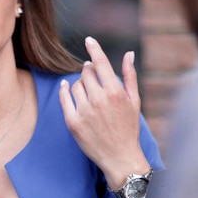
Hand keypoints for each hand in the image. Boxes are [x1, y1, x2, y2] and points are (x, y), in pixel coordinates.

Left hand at [59, 36, 149, 189]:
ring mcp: (84, 111)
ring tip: (88, 92)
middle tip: (93, 76)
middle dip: (89, 72)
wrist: (119, 157)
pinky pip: (64, 98)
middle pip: (86, 73)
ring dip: (80, 84)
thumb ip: (129, 76)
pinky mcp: (72, 122)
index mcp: (115, 92)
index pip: (101, 63)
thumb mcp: (134, 101)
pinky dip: (64, 89)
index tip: (88, 40)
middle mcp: (99, 100)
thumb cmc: (128, 128)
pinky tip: (66, 86)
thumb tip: (128, 54)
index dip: (94, 49)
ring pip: (75, 85)